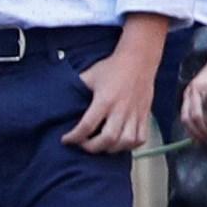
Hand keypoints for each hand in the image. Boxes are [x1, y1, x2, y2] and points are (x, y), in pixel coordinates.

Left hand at [65, 35, 158, 155]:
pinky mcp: (145, 114)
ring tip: (101, 145)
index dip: (74, 137)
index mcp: (105, 100)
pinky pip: (140, 138)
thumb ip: (76, 89)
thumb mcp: (90, 76)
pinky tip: (120, 142)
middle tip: (83, 144)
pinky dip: (130, 145)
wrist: (139, 58)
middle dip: (92, 147)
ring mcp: (135, 113)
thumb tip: (61, 101)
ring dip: (111, 148)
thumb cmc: (113, 67)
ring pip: (125, 141)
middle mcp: (121, 109)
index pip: (87, 126)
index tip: (66, 140)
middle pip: (107, 138)